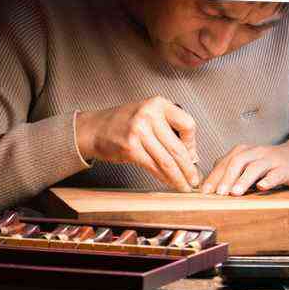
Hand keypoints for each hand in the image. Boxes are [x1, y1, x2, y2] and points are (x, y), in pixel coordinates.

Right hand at [76, 97, 199, 191]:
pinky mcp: (131, 148)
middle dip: (189, 168)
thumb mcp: (147, 114)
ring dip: (178, 177)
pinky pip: (153, 167)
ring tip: (184, 185)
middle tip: (194, 178)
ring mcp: (139, 132)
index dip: (192, 143)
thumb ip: (168, 128)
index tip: (192, 155)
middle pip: (178, 147)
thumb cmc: (121, 122)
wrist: (94, 129)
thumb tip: (190, 153)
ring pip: (167, 161)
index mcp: (158, 104)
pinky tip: (169, 182)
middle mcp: (149, 115)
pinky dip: (164, 178)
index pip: (188, 125)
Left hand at [200, 140, 288, 195]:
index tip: (205, 192)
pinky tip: (262, 187)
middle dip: (227, 178)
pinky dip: (269, 180)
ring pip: (255, 167)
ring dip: (244, 180)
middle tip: (219, 194)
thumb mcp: (245, 164)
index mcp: (242, 151)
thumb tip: (206, 186)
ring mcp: (271, 160)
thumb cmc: (265, 164)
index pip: (224, 162)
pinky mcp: (285, 169)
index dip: (214, 177)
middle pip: (238, 162)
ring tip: (235, 193)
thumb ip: (228, 171)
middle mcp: (255, 153)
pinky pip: (276, 174)